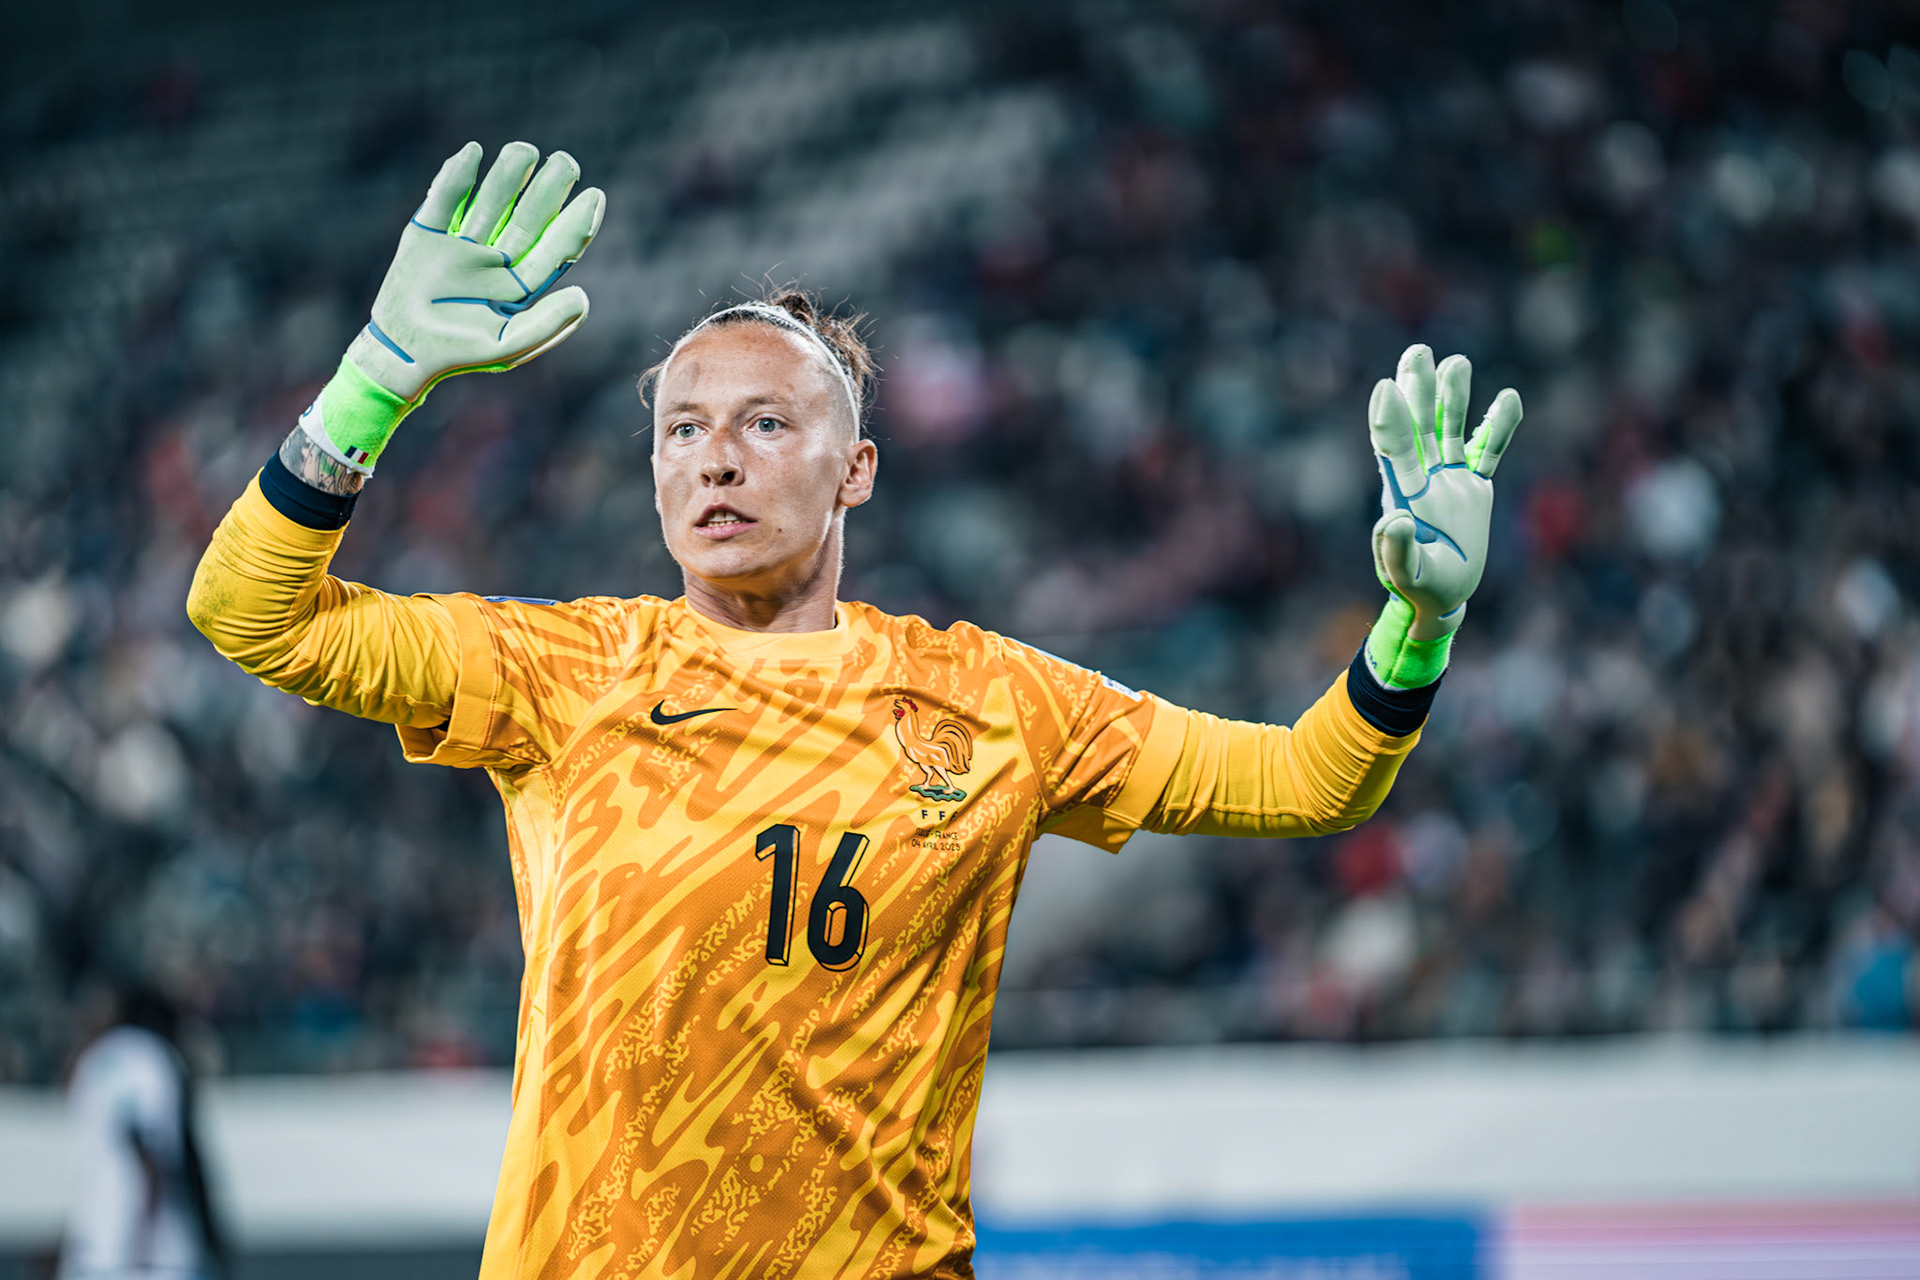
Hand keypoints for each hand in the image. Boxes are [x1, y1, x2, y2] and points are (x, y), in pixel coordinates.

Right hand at [299, 142, 605, 474]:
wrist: (401, 352)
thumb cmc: (459, 355)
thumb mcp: (507, 346)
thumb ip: (548, 324)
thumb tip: (583, 295)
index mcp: (519, 285)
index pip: (553, 249)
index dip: (575, 223)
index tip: (595, 196)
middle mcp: (495, 261)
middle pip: (527, 219)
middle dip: (548, 191)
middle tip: (568, 162)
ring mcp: (462, 245)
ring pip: (490, 202)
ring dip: (507, 176)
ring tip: (525, 150)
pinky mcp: (427, 234)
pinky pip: (444, 199)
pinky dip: (455, 176)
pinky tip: (472, 153)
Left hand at [1362, 344, 1521, 688]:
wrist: (1442, 596)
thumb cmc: (1418, 588)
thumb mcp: (1406, 576)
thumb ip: (1397, 551)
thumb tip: (1395, 518)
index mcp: (1403, 494)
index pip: (1393, 449)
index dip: (1390, 419)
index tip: (1386, 387)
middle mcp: (1424, 478)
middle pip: (1420, 426)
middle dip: (1418, 390)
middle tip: (1417, 352)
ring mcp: (1451, 479)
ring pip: (1452, 430)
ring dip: (1453, 398)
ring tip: (1456, 362)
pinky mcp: (1475, 488)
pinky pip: (1490, 451)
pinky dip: (1500, 427)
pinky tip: (1509, 397)